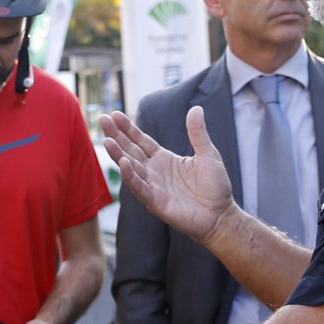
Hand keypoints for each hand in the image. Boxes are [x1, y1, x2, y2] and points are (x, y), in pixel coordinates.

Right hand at [100, 107, 234, 242]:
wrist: (221, 215)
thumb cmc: (215, 187)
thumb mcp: (208, 154)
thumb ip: (198, 133)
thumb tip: (196, 108)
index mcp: (164, 159)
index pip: (141, 140)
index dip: (128, 128)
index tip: (115, 114)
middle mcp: (154, 171)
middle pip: (130, 150)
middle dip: (116, 136)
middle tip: (102, 119)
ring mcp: (153, 187)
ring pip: (131, 168)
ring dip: (118, 154)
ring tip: (107, 140)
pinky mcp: (156, 202)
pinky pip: (140, 188)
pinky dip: (131, 176)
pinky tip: (123, 163)